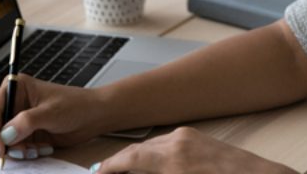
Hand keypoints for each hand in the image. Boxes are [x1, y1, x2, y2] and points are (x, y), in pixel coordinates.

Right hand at [0, 74, 104, 159]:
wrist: (93, 116)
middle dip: (1, 143)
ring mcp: (17, 120)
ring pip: (0, 141)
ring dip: (16, 150)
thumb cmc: (75, 105)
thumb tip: (5, 135)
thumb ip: (26, 123)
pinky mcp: (24, 133)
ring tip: (35, 149)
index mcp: (15, 88)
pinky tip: (41, 148)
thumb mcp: (50, 112)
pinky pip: (14, 148)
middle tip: (18, 152)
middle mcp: (12, 103)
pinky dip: (24, 153)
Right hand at [93, 127, 295, 173]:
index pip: (127, 160)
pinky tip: (152, 167)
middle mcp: (178, 142)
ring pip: (150, 147)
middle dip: (120, 167)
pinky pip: (166, 145)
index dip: (109, 168)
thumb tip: (128, 172)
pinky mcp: (197, 138)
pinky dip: (153, 157)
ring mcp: (189, 137)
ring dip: (137, 162)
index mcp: (173, 159)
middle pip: (136, 153)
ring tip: (127, 173)